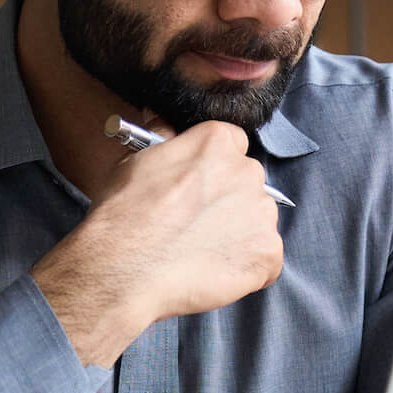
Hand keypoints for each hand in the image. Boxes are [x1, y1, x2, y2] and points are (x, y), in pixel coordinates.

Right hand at [34, 120, 283, 366]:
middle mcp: (247, 172)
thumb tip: (162, 120)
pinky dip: (247, 269)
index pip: (232, 144)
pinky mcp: (268, 254)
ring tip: (200, 252)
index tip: (198, 187)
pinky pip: (266, 260)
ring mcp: (262, 214)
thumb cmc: (124, 215)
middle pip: (248, 183)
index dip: (214, 168)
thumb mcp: (136, 159)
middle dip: (228, 201)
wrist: (126, 268)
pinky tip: (214, 272)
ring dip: (238, 235)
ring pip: (258, 222)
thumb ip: (163, 138)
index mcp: (217, 142)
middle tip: (195, 224)